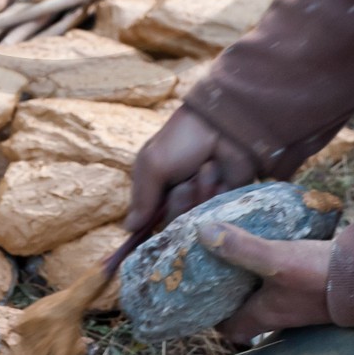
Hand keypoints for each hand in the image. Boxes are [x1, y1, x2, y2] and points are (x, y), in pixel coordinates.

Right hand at [126, 106, 251, 231]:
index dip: (150, 221)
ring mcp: (199, 199)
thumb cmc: (183, 139)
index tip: (158, 216)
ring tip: (206, 170)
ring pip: (195, 218)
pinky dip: (218, 195)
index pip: (146, 219)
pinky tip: (222, 177)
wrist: (225, 126)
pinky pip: (217, 214)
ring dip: (201, 193)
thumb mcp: (153, 163)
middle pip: (171, 222)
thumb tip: (128, 228)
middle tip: (186, 183)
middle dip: (179, 202)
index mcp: (154, 186)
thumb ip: (142, 197)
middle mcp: (175, 196)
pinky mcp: (222, 201)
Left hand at [197, 221, 332, 345]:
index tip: (201, 298)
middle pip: (248, 311)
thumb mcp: (275, 259)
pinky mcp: (315, 287)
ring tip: (239, 254)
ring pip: (268, 296)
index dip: (214, 318)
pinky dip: (275, 270)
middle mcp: (281, 313)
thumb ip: (241, 248)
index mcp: (266, 314)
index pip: (232, 328)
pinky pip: (287, 282)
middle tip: (215, 269)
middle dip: (231, 296)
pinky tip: (273, 245)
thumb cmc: (318, 276)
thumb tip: (203, 232)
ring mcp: (301, 302)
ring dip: (253, 281)